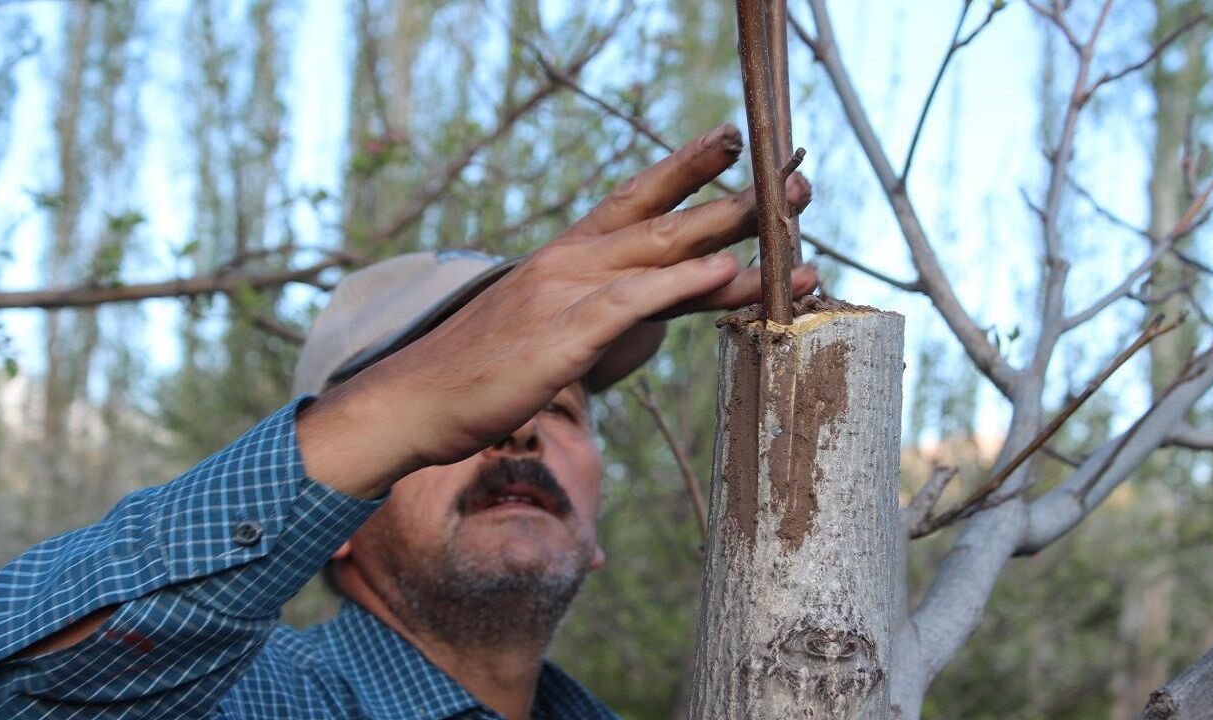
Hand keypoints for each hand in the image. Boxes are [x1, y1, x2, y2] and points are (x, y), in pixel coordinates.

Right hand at [298, 123, 814, 496]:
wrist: (416, 400)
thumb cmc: (482, 370)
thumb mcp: (549, 329)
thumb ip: (601, 313)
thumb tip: (649, 316)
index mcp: (567, 256)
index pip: (635, 197)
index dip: (687, 167)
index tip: (734, 140)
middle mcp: (571, 261)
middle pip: (665, 217)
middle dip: (734, 197)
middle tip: (796, 179)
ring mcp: (565, 293)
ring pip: (660, 250)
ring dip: (728, 229)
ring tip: (787, 214)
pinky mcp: (561, 335)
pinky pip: (633, 302)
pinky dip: (682, 284)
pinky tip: (728, 272)